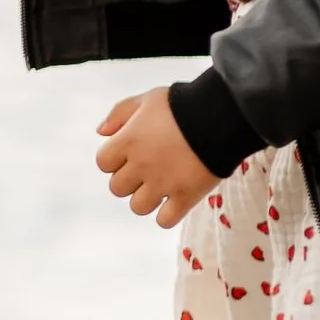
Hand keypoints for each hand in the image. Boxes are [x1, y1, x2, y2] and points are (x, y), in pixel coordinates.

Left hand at [95, 87, 215, 227]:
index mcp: (128, 141)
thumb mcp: (147, 98)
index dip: (114, 159)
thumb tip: (101, 132)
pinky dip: (167, 214)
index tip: (128, 154)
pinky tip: (175, 200)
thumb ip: (119, 113)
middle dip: (129, 180)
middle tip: (146, 169)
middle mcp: (141, 166)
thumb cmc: (181, 104)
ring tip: (161, 185)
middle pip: (117, 188)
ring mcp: (162, 184)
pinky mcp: (185, 197)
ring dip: (146, 198)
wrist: (219, 117)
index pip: (103, 163)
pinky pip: (165, 220)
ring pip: (138, 207)